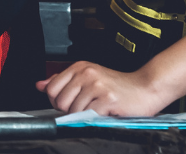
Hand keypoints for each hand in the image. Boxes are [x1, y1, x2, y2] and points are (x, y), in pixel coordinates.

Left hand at [37, 61, 169, 115]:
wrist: (146, 88)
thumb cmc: (118, 86)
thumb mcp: (88, 78)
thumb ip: (63, 81)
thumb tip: (40, 85)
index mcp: (79, 67)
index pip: (51, 88)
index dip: (57, 101)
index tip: (70, 103)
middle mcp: (86, 73)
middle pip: (60, 101)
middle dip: (70, 110)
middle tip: (86, 108)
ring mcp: (97, 85)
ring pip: (74, 110)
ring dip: (85, 115)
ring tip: (97, 109)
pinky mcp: (107, 98)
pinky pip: (88, 115)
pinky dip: (94, 118)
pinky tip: (104, 112)